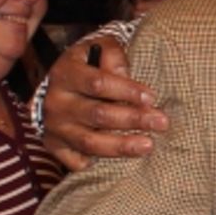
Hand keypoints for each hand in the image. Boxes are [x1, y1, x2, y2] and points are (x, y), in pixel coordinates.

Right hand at [43, 37, 167, 169]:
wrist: (60, 85)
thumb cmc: (90, 66)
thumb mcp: (98, 49)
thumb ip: (113, 56)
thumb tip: (126, 74)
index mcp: (66, 73)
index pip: (98, 83)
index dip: (127, 90)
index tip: (152, 97)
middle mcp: (56, 102)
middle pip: (97, 114)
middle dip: (133, 119)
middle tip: (161, 122)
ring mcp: (54, 126)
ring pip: (89, 141)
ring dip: (121, 145)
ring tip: (148, 145)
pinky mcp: (54, 146)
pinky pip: (75, 161)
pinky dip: (96, 163)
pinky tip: (119, 165)